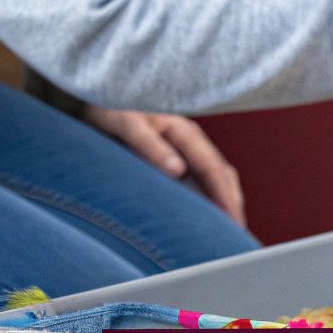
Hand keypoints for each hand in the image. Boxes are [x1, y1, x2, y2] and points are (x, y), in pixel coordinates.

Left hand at [86, 106, 246, 226]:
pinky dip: (205, 200)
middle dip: (232, 205)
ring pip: (213, 180)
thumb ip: (151, 146)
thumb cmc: (110, 107)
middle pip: (222, 176)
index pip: (215, 170)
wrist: (94, 95)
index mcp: (185, 133)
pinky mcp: (172, 157)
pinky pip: (197, 181)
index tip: (233, 224)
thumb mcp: (127, 124)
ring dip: (221, 204)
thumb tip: (178, 171)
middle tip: (237, 238)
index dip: (226, 198)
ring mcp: (184, 149)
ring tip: (225, 232)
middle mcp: (191, 142)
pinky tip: (203, 217)